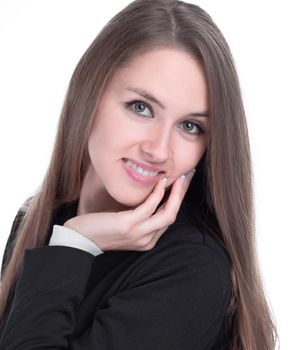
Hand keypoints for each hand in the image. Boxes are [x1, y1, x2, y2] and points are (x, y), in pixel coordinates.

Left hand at [63, 170, 194, 251]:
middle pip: (173, 215)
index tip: (183, 182)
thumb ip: (140, 216)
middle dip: (183, 194)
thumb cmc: (101, 228)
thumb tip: (151, 196)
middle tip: (188, 175)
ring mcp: (139, 234)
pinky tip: (161, 182)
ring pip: (167, 214)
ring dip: (176, 193)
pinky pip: (150, 208)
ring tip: (180, 177)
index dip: (179, 199)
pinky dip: (158, 194)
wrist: (80, 239)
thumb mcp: (125, 224)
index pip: (169, 217)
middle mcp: (147, 239)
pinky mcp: (128, 226)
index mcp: (148, 239)